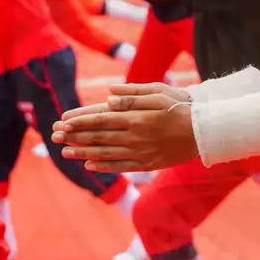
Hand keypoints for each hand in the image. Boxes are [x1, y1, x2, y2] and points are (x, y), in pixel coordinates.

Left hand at [51, 83, 198, 171]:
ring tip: (65, 152)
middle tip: (54, 137)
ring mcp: (140, 152)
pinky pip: (120, 166)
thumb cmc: (182, 107)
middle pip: (98, 137)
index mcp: (135, 117)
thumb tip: (108, 96)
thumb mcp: (158, 92)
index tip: (62, 121)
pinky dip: (103, 166)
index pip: (100, 119)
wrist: (204, 131)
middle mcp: (134, 136)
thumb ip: (132, 94)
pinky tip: (90, 165)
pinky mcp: (147, 163)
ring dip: (83, 153)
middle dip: (74, 136)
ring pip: (105, 153)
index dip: (80, 121)